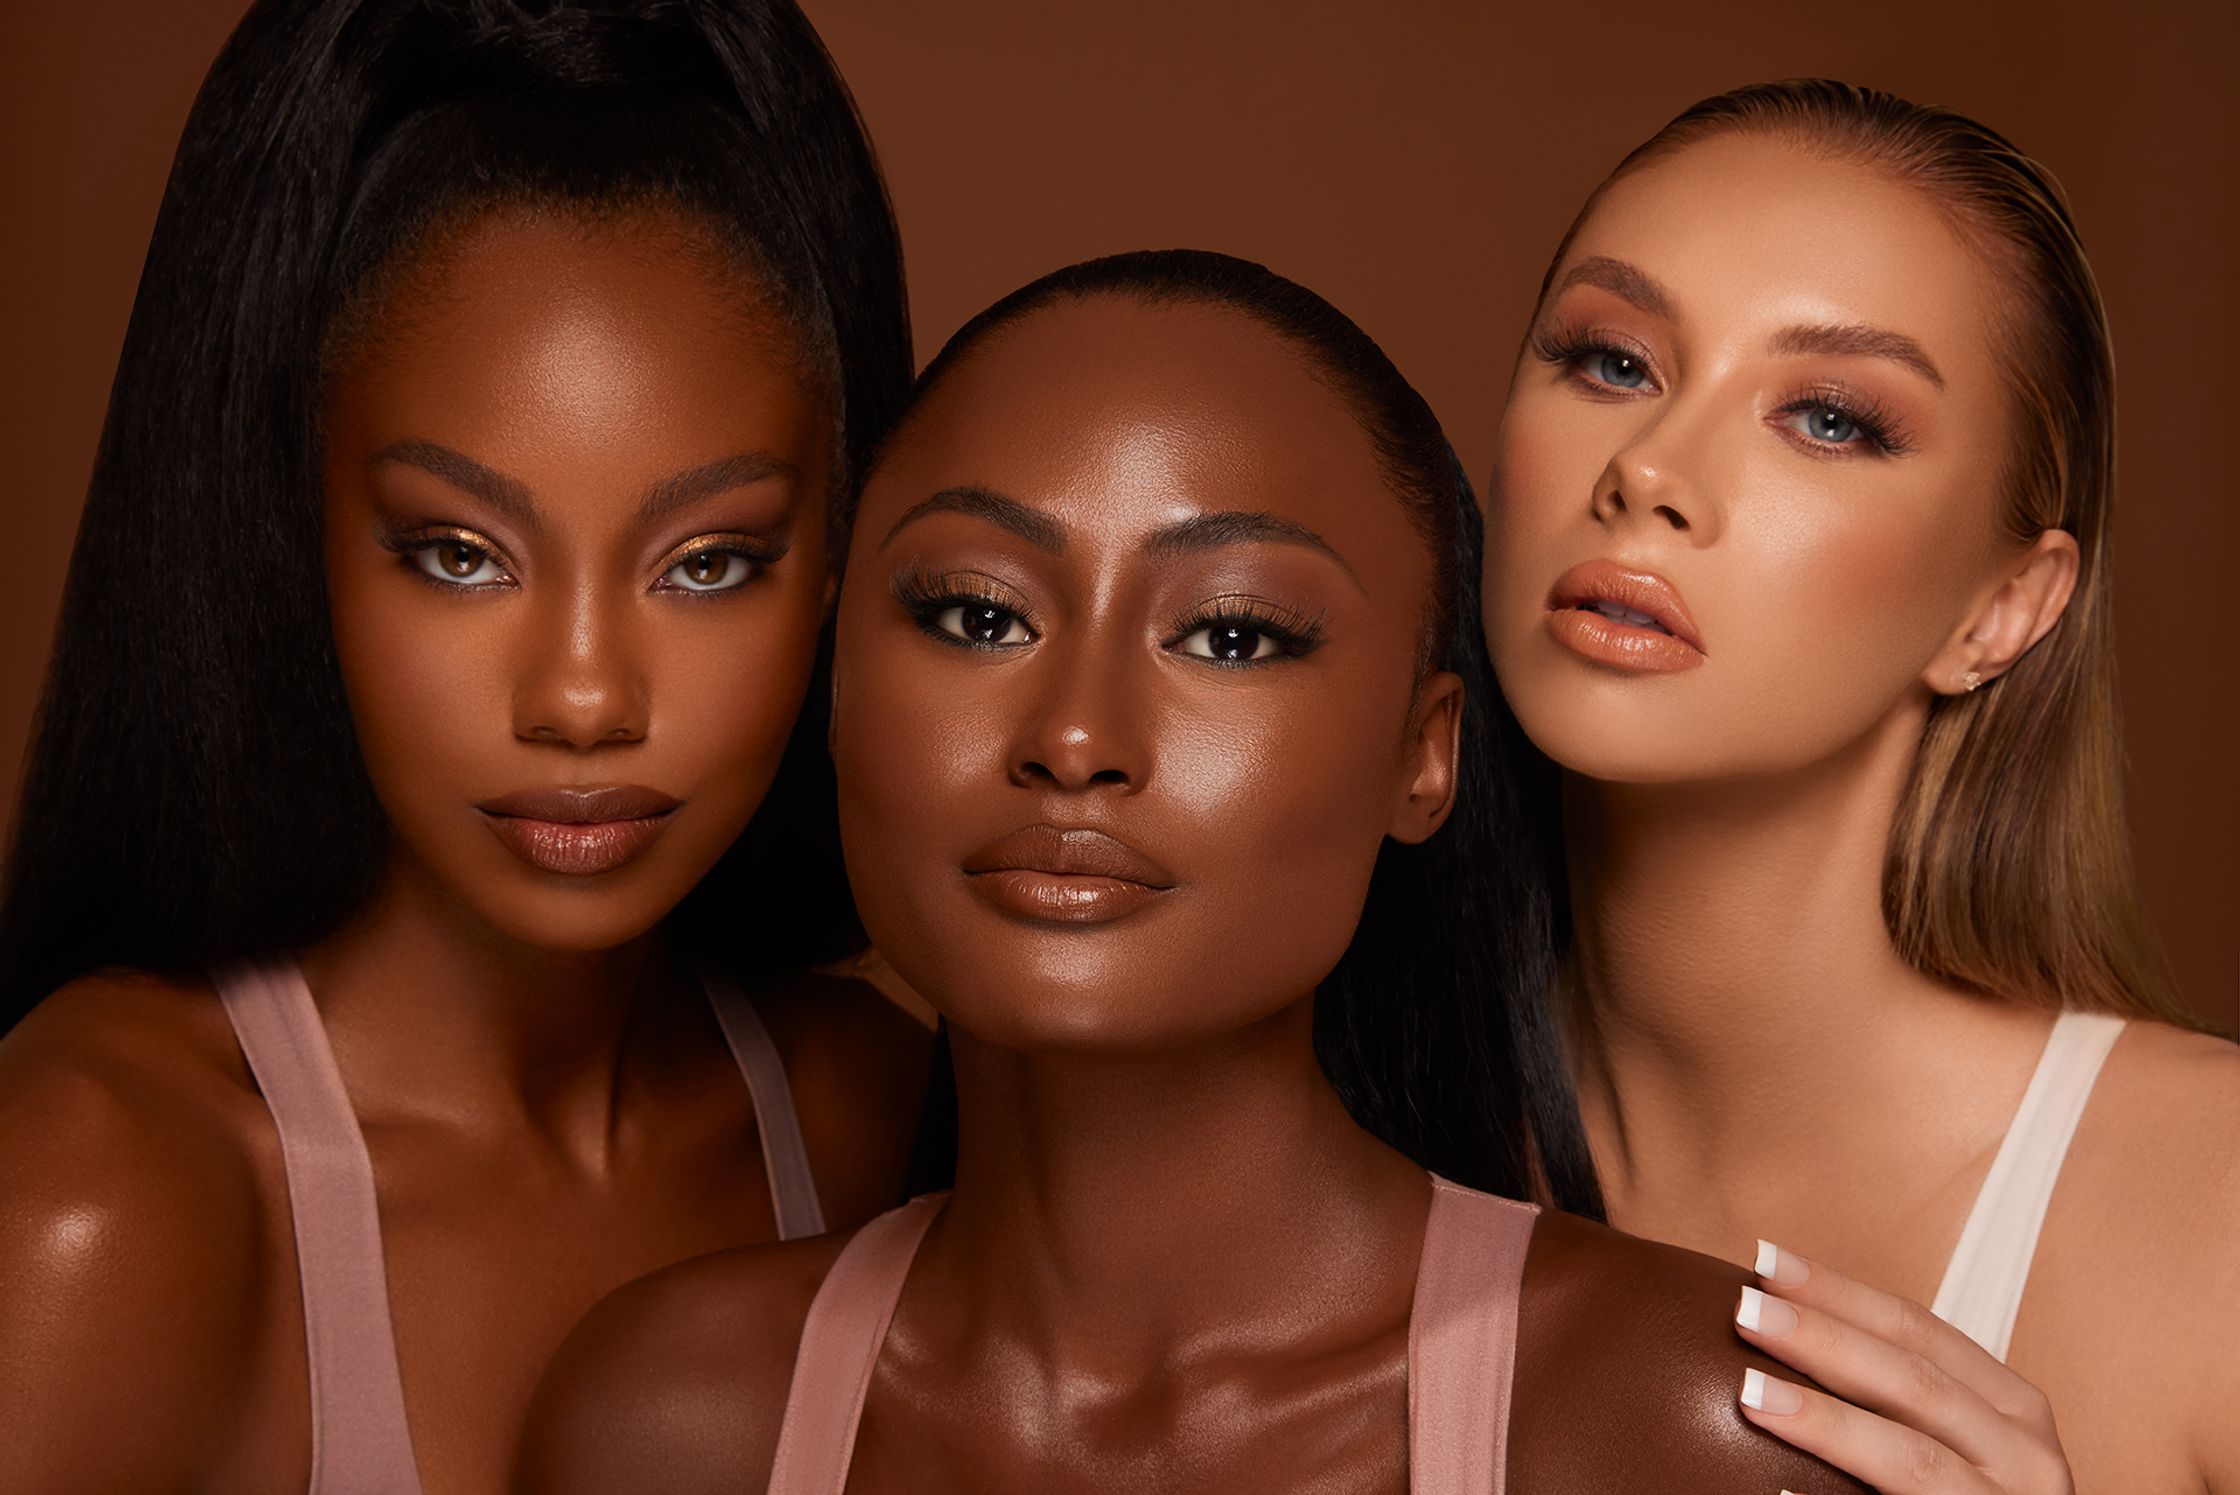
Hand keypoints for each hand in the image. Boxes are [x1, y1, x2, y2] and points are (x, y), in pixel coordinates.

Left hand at [1732, 1240, 2072, 1493]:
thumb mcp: (1949, 1439)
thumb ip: (1890, 1396)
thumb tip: (1772, 1328)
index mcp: (2010, 1410)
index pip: (1918, 1332)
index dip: (1842, 1292)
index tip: (1766, 1259)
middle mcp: (2027, 1456)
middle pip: (1913, 1381)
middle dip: (1825, 1339)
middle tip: (1744, 1307)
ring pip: (1914, 1458)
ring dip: (1828, 1422)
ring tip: (1750, 1391)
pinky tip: (1782, 1492)